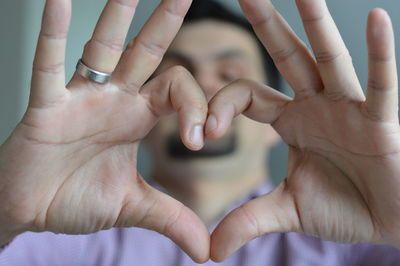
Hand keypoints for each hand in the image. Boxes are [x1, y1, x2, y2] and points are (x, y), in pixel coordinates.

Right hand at [0, 0, 209, 261]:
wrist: (30, 210)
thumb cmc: (77, 199)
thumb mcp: (133, 208)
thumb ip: (172, 219)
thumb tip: (208, 252)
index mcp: (138, 118)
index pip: (178, 92)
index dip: (196, 108)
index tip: (199, 141)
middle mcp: (115, 99)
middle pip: (147, 51)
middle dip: (167, 20)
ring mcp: (80, 98)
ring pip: (103, 47)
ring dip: (118, 13)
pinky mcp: (46, 107)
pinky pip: (49, 64)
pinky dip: (52, 34)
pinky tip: (56, 0)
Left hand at [207, 0, 398, 260]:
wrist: (392, 221)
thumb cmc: (346, 208)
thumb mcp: (287, 212)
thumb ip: (248, 222)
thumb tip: (209, 252)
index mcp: (290, 121)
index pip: (245, 97)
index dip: (221, 107)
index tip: (204, 131)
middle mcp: (316, 105)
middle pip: (285, 58)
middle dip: (265, 25)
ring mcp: (349, 109)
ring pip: (329, 59)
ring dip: (316, 24)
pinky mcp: (382, 122)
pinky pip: (382, 84)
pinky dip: (382, 54)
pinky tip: (379, 18)